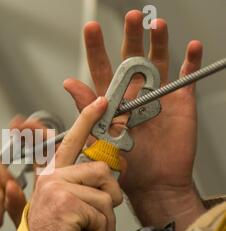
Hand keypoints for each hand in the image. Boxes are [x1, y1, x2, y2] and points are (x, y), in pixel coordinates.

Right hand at [26, 97, 122, 230]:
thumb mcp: (47, 211)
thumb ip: (37, 193)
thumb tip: (8, 182)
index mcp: (52, 176)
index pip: (70, 141)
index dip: (86, 119)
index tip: (100, 101)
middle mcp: (54, 177)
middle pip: (101, 171)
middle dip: (109, 198)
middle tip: (97, 219)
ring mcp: (59, 188)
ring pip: (106, 194)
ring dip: (105, 221)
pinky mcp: (68, 202)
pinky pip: (101, 213)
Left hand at [63, 10, 204, 230]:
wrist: (154, 184)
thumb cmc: (126, 165)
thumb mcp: (100, 137)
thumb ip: (86, 108)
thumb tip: (68, 83)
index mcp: (113, 100)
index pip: (102, 68)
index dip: (96, 48)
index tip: (91, 28)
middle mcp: (134, 93)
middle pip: (132, 58)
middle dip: (131, 36)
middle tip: (131, 17)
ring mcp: (158, 95)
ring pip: (159, 61)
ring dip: (159, 42)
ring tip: (156, 25)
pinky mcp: (180, 102)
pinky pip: (187, 77)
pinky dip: (191, 61)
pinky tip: (192, 47)